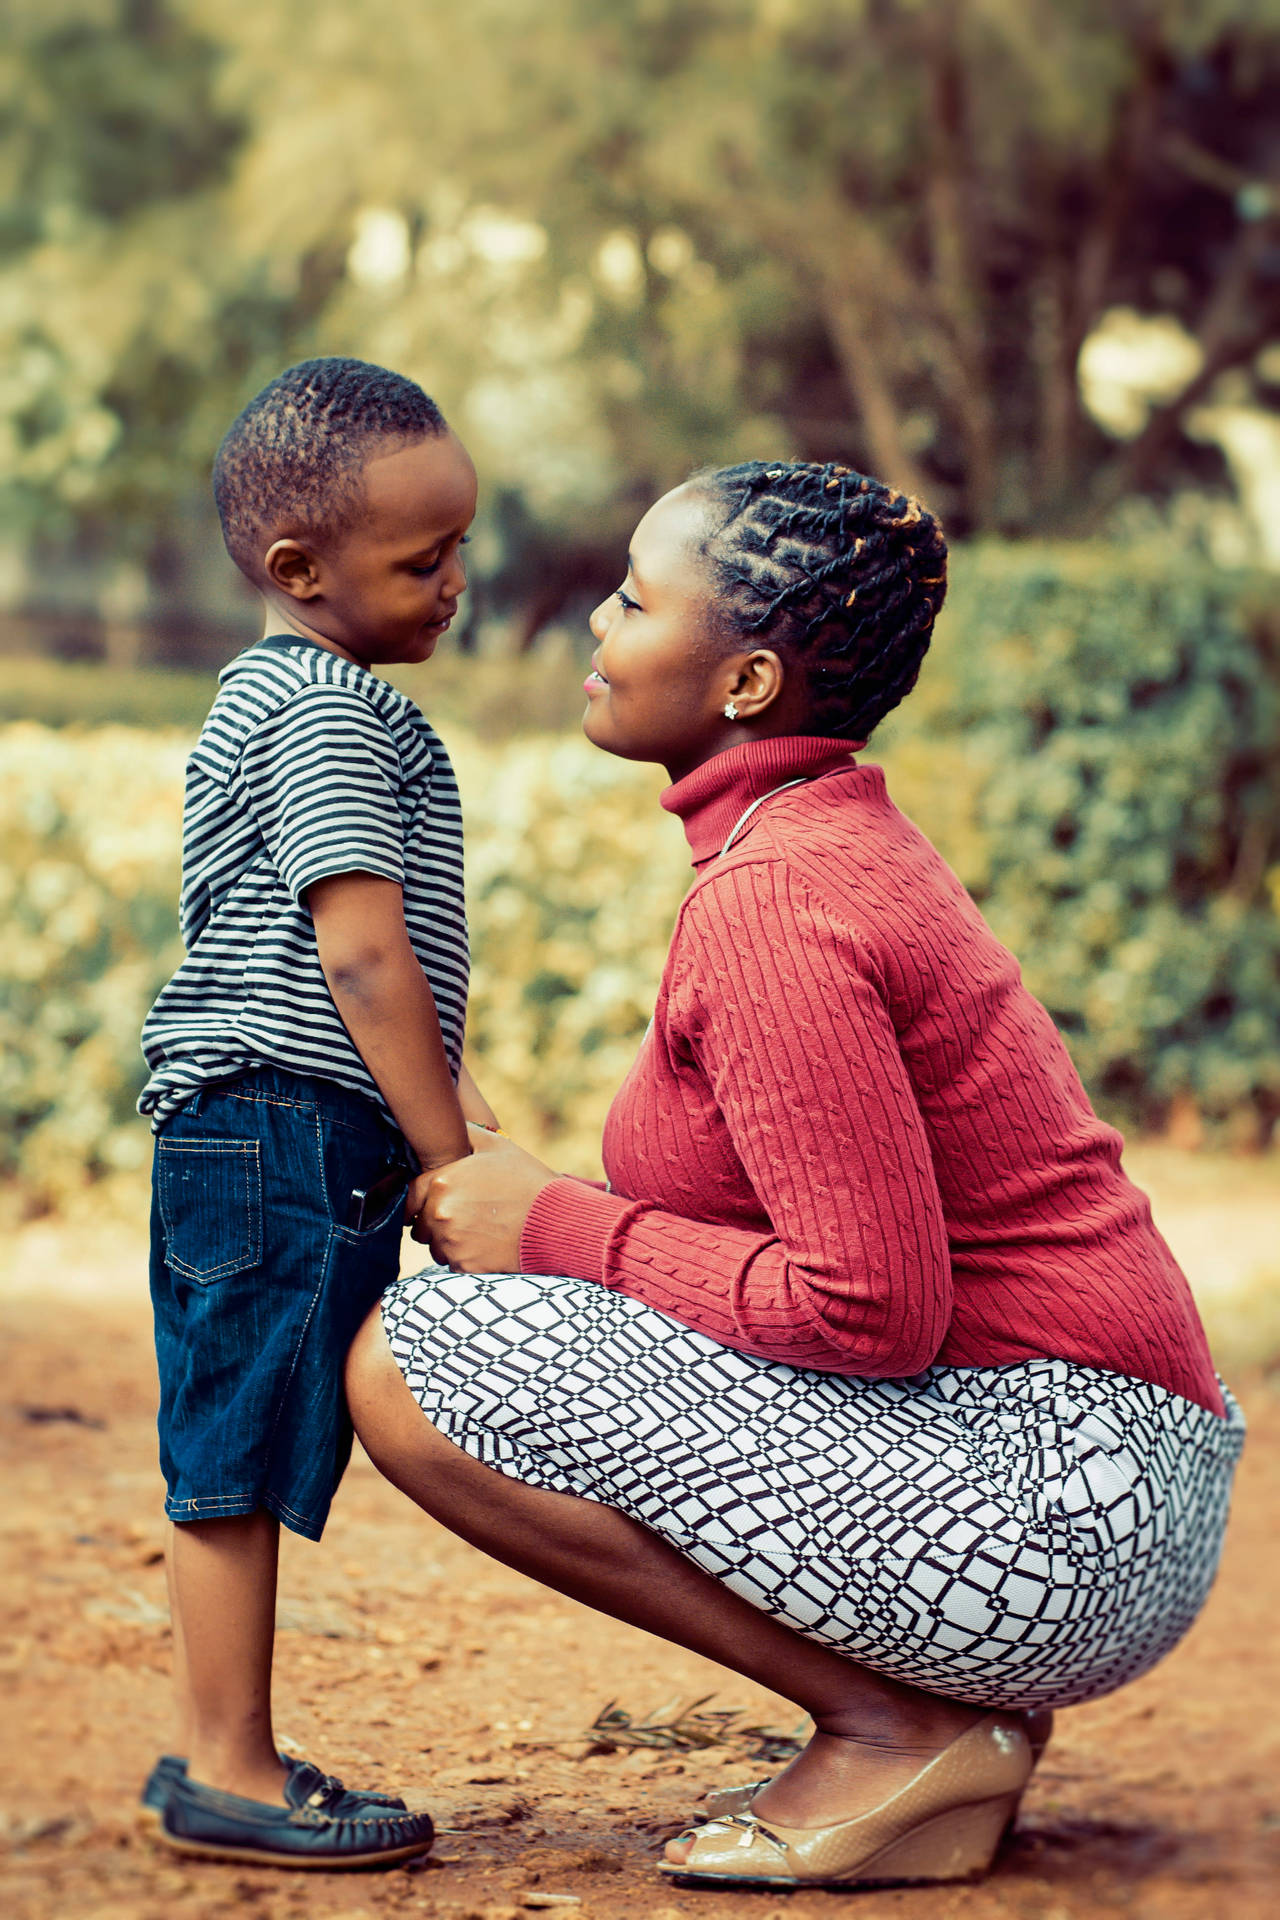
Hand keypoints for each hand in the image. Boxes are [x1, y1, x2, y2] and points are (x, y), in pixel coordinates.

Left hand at [412, 1126, 555, 1271]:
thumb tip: (444, 1122)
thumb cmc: (527, 1180)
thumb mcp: (496, 1145)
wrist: (556, 1221)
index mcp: (442, 1182)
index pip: (409, 1196)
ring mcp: (451, 1242)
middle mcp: (440, 1213)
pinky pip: (452, 1263)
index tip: (434, 1200)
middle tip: (465, 1215)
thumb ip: (463, 1133)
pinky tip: (488, 1244)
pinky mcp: (465, 1265)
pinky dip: (465, 1257)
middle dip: (435, 1221)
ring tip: (479, 1229)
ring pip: (435, 1246)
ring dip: (448, 1241)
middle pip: (420, 1225)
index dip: (420, 1199)